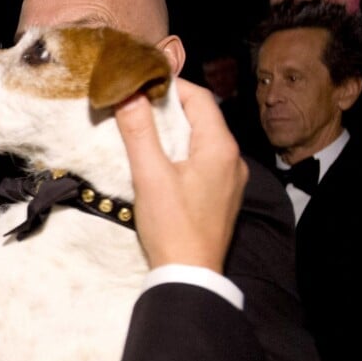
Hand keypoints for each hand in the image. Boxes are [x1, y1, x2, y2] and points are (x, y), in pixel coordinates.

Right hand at [115, 78, 247, 272]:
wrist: (190, 276)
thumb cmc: (172, 224)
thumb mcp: (150, 175)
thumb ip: (139, 132)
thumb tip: (128, 92)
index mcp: (221, 147)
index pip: (200, 98)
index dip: (171, 86)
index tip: (142, 84)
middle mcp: (233, 159)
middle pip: (202, 118)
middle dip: (170, 108)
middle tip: (138, 106)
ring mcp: (231, 180)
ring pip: (203, 140)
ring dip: (176, 131)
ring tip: (145, 131)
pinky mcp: (223, 196)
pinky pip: (205, 161)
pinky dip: (183, 152)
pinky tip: (163, 161)